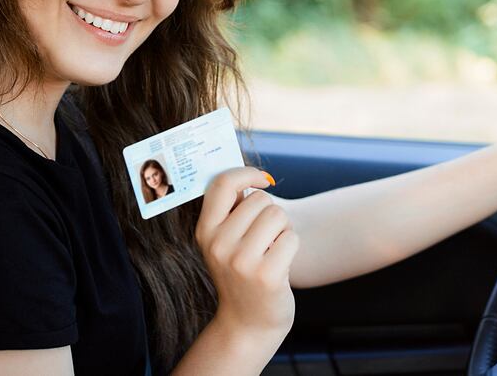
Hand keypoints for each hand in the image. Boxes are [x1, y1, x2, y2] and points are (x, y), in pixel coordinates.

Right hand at [195, 166, 298, 343]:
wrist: (248, 323)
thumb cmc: (242, 273)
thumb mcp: (224, 242)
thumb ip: (231, 210)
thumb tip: (249, 174)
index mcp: (205, 231)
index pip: (222, 184)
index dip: (246, 173)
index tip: (262, 179)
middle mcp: (218, 245)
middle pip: (260, 199)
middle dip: (270, 213)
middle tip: (264, 239)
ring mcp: (241, 262)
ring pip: (278, 215)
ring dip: (282, 229)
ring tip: (271, 251)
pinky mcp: (267, 275)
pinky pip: (291, 237)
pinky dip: (291, 246)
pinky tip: (280, 265)